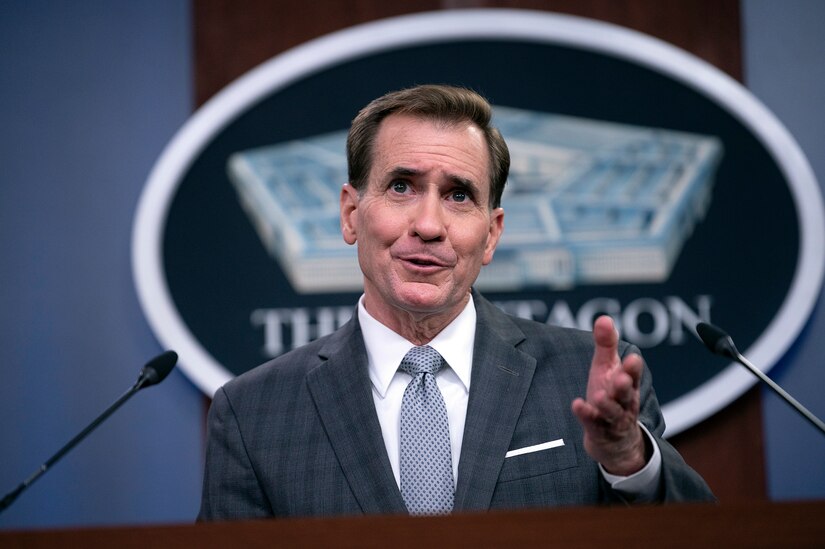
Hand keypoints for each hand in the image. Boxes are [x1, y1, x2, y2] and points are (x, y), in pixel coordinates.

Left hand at [571, 315, 646, 475]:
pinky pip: (594, 424)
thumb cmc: (611, 395)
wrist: (615, 441)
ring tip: (599, 395)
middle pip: (626, 393)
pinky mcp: (600, 432)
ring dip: (607, 404)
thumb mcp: (607, 369)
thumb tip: (603, 318)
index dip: (632, 367)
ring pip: (613, 412)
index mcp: (627, 383)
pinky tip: (577, 405)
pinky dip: (586, 415)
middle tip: (622, 377)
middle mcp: (624, 402)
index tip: (632, 358)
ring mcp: (613, 419)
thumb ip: (606, 345)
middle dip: (625, 385)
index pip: (632, 374)